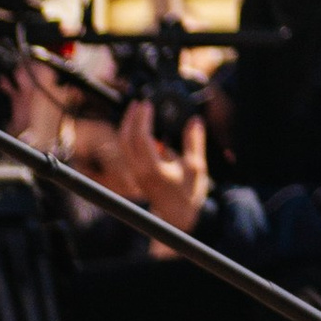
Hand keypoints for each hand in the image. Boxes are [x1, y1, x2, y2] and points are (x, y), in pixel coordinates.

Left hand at [110, 99, 208, 233]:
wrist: (178, 218)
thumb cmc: (188, 194)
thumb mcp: (196, 168)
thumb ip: (194, 142)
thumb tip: (194, 121)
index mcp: (154, 169)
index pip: (141, 139)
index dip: (142, 119)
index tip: (147, 104)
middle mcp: (140, 172)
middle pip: (126, 141)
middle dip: (130, 119)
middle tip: (139, 102)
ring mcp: (135, 174)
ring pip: (124, 146)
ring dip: (128, 126)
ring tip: (137, 111)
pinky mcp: (136, 174)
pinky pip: (128, 152)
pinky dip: (131, 136)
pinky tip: (141, 128)